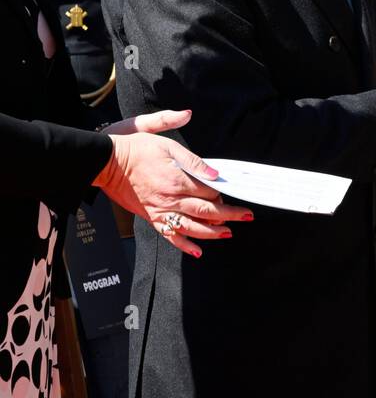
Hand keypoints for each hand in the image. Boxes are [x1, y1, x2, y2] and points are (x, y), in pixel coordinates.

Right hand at [93, 109, 253, 256]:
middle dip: (229, 215)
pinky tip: (198, 251)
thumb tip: (214, 173)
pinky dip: (185, 245)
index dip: (222, 193)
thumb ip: (193, 160)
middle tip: (245, 216)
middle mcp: (170, 200)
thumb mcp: (167, 146)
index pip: (208, 192)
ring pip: (192, 228)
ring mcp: (160, 211)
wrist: (108, 163)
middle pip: (206, 211)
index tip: (232, 192)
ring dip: (212, 233)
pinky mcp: (151, 218)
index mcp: (177, 180)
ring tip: (228, 233)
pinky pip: (171, 236)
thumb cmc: (137, 150)